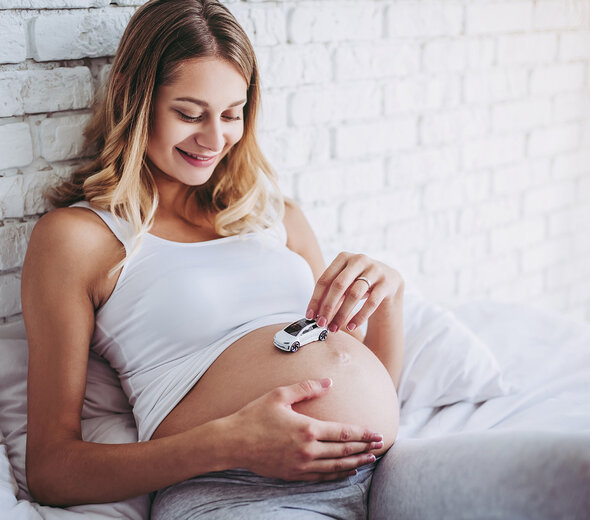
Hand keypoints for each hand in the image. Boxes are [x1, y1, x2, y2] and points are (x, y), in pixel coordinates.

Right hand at [224, 378, 383, 480]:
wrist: (232, 442)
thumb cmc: (254, 416)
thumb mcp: (280, 395)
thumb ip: (307, 388)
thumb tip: (328, 383)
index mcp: (307, 428)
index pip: (343, 432)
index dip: (362, 433)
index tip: (377, 433)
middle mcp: (307, 450)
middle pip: (344, 451)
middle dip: (364, 448)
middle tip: (379, 446)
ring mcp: (301, 465)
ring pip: (335, 467)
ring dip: (355, 463)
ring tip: (369, 460)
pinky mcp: (293, 474)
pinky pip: (321, 477)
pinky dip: (337, 475)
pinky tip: (345, 471)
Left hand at [306, 252, 403, 333]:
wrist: (389, 280)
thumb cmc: (359, 282)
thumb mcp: (344, 283)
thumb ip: (330, 294)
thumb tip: (315, 315)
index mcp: (343, 257)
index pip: (325, 279)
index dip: (316, 299)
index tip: (310, 315)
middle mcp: (359, 260)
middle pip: (338, 285)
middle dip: (328, 307)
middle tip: (321, 324)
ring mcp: (375, 270)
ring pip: (354, 294)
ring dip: (342, 314)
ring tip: (334, 328)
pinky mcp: (387, 283)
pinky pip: (371, 302)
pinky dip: (360, 316)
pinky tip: (351, 326)